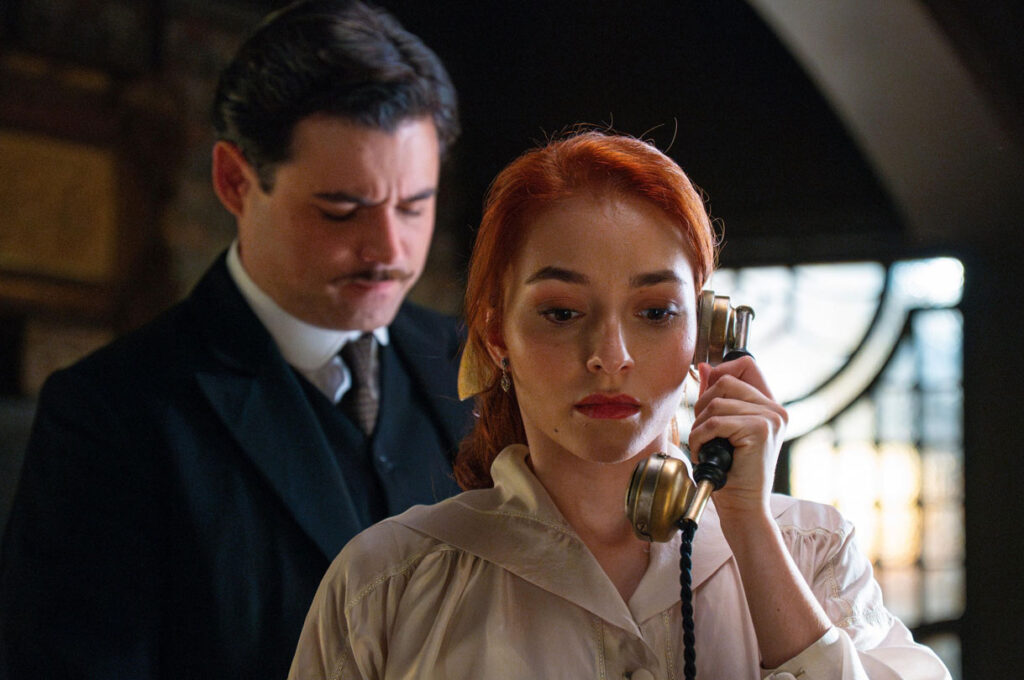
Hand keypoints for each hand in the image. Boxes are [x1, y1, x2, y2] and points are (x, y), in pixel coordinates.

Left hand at [688, 356, 786, 519]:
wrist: (743, 507)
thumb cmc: (730, 473)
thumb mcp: (722, 428)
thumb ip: (717, 397)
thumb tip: (705, 367)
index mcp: (769, 406)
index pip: (746, 364)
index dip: (721, 372)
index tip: (707, 393)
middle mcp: (775, 409)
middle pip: (725, 380)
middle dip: (703, 404)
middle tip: (703, 432)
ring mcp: (770, 418)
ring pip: (716, 402)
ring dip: (700, 426)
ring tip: (704, 447)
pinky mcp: (760, 429)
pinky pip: (715, 421)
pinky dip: (701, 437)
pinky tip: (705, 453)